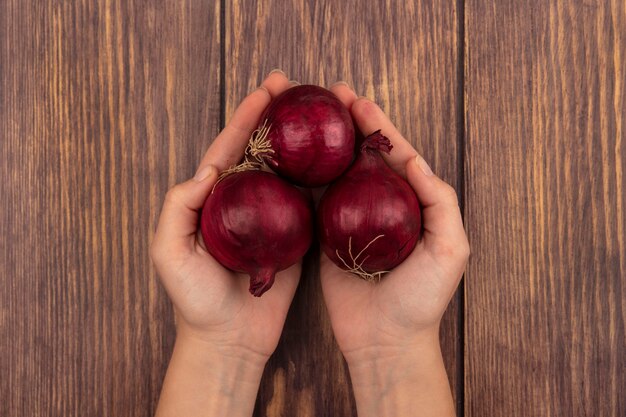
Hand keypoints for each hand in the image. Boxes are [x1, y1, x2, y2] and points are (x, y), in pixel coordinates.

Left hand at [151, 71, 297, 416]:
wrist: (228, 338)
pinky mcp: (294, 237)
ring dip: (300, 141)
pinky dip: (319, 179)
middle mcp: (243, 202)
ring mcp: (270, 218)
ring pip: (287, 171)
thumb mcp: (169, 252)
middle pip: (261, 151)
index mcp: (212, 200)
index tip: (265, 91)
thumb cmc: (194, 299)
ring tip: (319, 114)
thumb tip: (211, 170)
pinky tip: (334, 158)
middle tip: (293, 86)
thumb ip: (179, 208)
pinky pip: (307, 203)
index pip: (230, 149)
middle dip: (275, 117)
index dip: (246, 118)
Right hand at [321, 83, 469, 416]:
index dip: (378, 125)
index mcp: (411, 203)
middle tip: (329, 94)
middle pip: (363, 156)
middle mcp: (380, 206)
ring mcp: (350, 220)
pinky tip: (294, 157)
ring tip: (308, 117)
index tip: (357, 100)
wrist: (385, 340)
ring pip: (338, 173)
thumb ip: (440, 201)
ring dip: (326, 144)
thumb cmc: (422, 299)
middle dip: (348, 123)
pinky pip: (316, 202)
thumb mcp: (450, 249)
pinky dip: (307, 178)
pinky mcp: (325, 238)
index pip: (395, 154)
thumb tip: (413, 159)